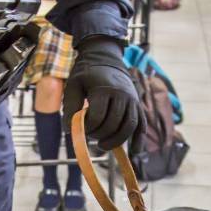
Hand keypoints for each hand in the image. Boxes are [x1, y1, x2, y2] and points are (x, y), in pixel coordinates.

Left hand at [62, 36, 141, 152]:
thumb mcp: (73, 85)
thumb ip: (70, 106)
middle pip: (113, 124)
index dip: (87, 127)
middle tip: (90, 135)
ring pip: (128, 127)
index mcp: (104, 89)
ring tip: (102, 146)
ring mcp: (132, 100)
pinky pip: (141, 125)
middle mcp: (122, 95)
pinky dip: (139, 139)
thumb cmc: (86, 74)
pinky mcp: (138, 105)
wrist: (106, 59)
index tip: (80, 128)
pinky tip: (134, 151)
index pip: (97, 117)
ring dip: (116, 141)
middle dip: (99, 135)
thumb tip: (69, 130)